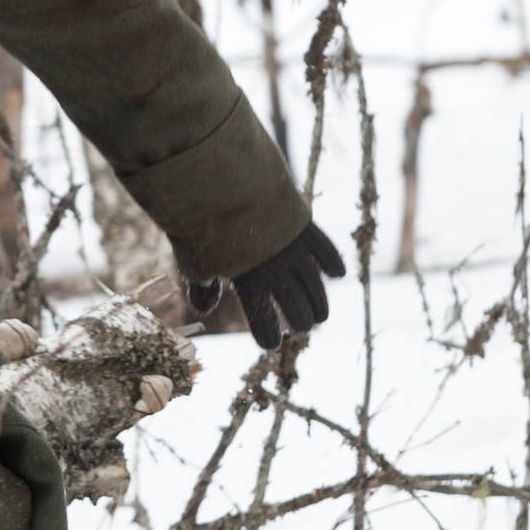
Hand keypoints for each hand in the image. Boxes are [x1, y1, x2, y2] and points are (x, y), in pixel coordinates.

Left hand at [191, 223, 346, 349]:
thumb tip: (204, 309)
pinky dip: (331, 261)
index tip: (270, 344)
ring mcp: (294, 248)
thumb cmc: (202, 226)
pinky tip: (337, 274)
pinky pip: (324, 248)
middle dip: (302, 319)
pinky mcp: (303, 225)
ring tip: (322, 314)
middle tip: (305, 326)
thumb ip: (201, 287)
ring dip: (319, 300)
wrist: (225, 185)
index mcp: (251, 284)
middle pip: (296, 304)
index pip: (264, 320)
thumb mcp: (193, 261)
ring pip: (314, 283)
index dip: (267, 334)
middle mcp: (278, 271)